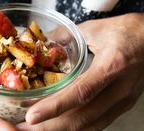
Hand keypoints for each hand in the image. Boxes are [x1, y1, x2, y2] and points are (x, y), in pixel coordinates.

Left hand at [17, 13, 143, 129]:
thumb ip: (68, 35)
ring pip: (90, 125)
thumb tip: (46, 42)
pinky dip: (78, 129)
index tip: (32, 117)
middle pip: (83, 117)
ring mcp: (123, 101)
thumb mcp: (97, 29)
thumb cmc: (130, 32)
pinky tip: (61, 128)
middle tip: (26, 128)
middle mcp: (119, 89)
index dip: (55, 107)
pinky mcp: (122, 105)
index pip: (80, 93)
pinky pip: (98, 124)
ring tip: (39, 130)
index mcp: (112, 66)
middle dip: (51, 127)